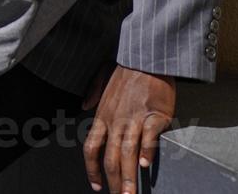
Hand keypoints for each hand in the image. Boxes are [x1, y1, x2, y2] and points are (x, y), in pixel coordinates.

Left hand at [81, 63, 174, 193]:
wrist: (148, 56)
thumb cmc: (127, 69)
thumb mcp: (102, 78)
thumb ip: (92, 94)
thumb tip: (83, 105)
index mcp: (103, 115)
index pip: (91, 148)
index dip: (92, 169)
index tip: (96, 185)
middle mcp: (116, 121)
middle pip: (111, 157)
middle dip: (113, 181)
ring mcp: (135, 118)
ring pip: (128, 152)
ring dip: (129, 176)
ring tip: (130, 193)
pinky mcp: (154, 115)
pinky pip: (149, 137)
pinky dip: (147, 152)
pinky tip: (145, 166)